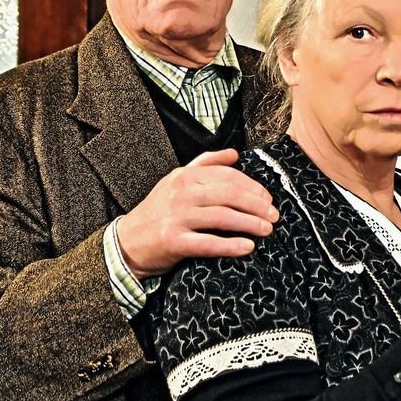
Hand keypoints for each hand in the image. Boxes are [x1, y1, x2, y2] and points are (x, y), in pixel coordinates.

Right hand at [116, 149, 276, 278]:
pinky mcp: (173, 241)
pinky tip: (247, 247)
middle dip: (256, 205)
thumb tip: (234, 153)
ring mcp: (176, 217)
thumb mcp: (176, 180)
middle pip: (229, 195)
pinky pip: (208, 243)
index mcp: (184, 176)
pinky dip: (230, 245)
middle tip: (274, 215)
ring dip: (249, 223)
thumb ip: (205, 164)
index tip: (267, 198)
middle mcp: (181, 193)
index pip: (227, 176)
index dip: (252, 186)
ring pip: (222, 217)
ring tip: (267, 229)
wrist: (127, 242)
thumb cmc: (157, 212)